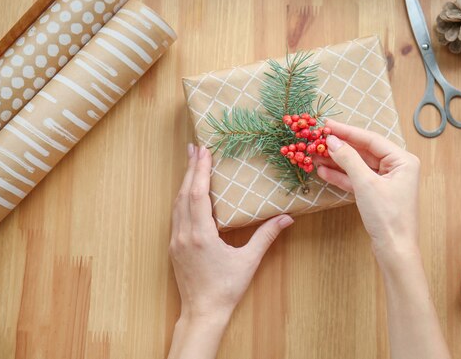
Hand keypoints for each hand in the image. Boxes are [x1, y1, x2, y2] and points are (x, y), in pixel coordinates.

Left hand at [169, 144, 293, 320]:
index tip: (204, 151)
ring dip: (184, 182)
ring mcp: (176, 240)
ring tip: (192, 163)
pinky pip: (176, 215)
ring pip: (177, 204)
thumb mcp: (248, 261)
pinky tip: (187, 192)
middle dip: (191, 169)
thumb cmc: (226, 288)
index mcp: (201, 234)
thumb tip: (287, 218)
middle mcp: (184, 234)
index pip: (198, 194)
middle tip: (195, 147)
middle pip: (184, 194)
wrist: (202, 313)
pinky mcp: (174, 247)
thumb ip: (266, 236)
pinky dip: (182, 198)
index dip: (201, 171)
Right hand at [315, 119, 419, 262]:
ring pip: (358, 165)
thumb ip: (348, 159)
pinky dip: (341, 176)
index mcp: (403, 160)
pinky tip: (323, 170)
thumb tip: (331, 141)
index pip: (371, 139)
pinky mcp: (377, 194)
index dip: (347, 131)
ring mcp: (387, 181)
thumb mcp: (366, 184)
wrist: (394, 250)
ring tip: (315, 154)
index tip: (327, 125)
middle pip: (364, 151)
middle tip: (317, 139)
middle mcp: (397, 167)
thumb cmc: (387, 217)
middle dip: (340, 147)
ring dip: (337, 161)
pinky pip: (357, 179)